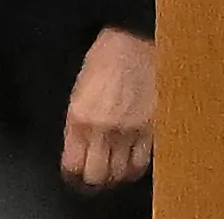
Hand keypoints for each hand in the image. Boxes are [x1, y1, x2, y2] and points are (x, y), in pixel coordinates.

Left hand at [61, 27, 154, 191]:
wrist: (133, 42)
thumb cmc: (103, 59)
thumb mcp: (78, 89)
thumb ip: (77, 122)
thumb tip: (77, 147)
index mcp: (79, 118)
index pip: (73, 165)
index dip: (72, 174)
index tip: (73, 173)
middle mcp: (103, 130)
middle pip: (97, 176)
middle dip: (92, 180)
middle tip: (93, 176)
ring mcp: (129, 132)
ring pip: (120, 174)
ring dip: (114, 176)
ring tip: (110, 171)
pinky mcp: (151, 131)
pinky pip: (141, 164)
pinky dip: (133, 169)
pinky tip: (128, 164)